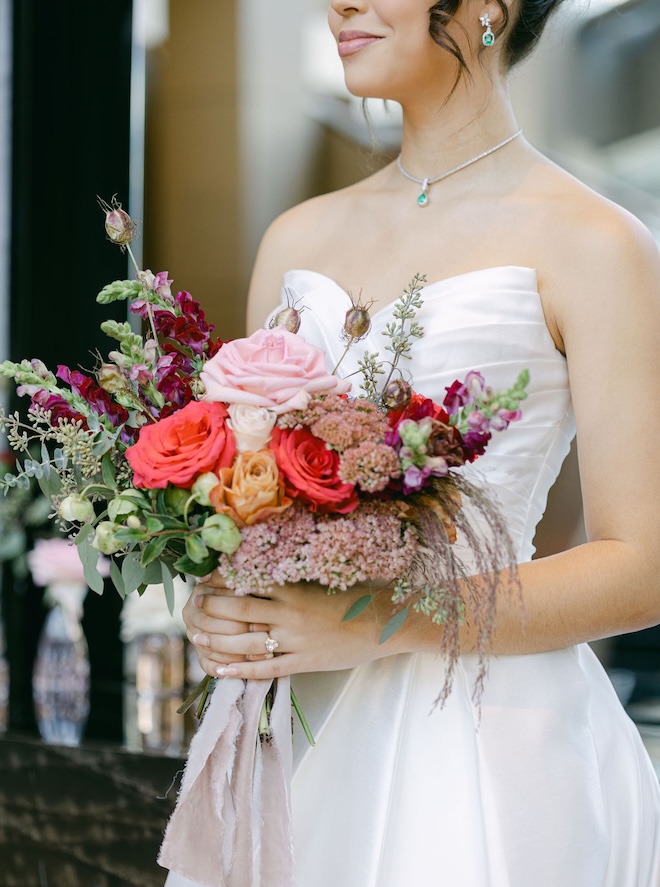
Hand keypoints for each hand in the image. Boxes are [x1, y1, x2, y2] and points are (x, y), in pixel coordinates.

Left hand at [183, 572, 407, 680]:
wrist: (382, 623)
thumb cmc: (352, 598)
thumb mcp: (317, 581)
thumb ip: (288, 581)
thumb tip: (256, 574)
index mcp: (292, 588)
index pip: (246, 583)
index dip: (219, 583)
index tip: (203, 581)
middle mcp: (289, 613)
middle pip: (237, 611)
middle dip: (210, 610)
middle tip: (192, 608)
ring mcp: (295, 640)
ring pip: (245, 642)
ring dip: (217, 640)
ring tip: (197, 636)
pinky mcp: (303, 662)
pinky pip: (264, 668)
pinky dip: (239, 670)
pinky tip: (220, 669)